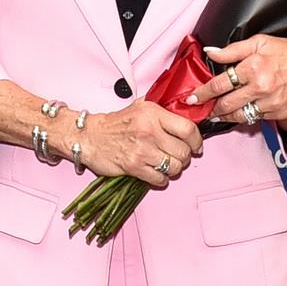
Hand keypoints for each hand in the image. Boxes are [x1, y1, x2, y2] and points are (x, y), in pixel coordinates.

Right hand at [78, 99, 202, 187]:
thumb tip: (186, 110)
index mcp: (153, 113)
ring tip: (166, 164)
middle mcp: (149, 130)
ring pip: (174, 167)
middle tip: (178, 156)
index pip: (188, 129)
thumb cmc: (115, 123)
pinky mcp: (134, 166)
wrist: (90, 136)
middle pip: (183, 151)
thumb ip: (162, 108)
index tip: (196, 145)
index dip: (196, 140)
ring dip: (173, 169)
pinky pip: (160, 179)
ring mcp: (142, 150)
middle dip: (184, 157)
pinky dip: (161, 179)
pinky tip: (155, 172)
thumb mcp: (140, 106)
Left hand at [187, 35, 286, 126]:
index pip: (220, 83)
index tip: (192, 98)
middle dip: (210, 108)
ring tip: (214, 114)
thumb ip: (233, 50)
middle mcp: (260, 87)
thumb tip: (211, 52)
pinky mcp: (276, 113)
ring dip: (223, 116)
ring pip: (238, 115)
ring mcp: (269, 103)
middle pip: (226, 103)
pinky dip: (243, 116)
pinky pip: (253, 118)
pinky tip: (237, 113)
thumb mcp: (261, 42)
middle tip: (200, 110)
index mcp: (254, 66)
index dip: (203, 93)